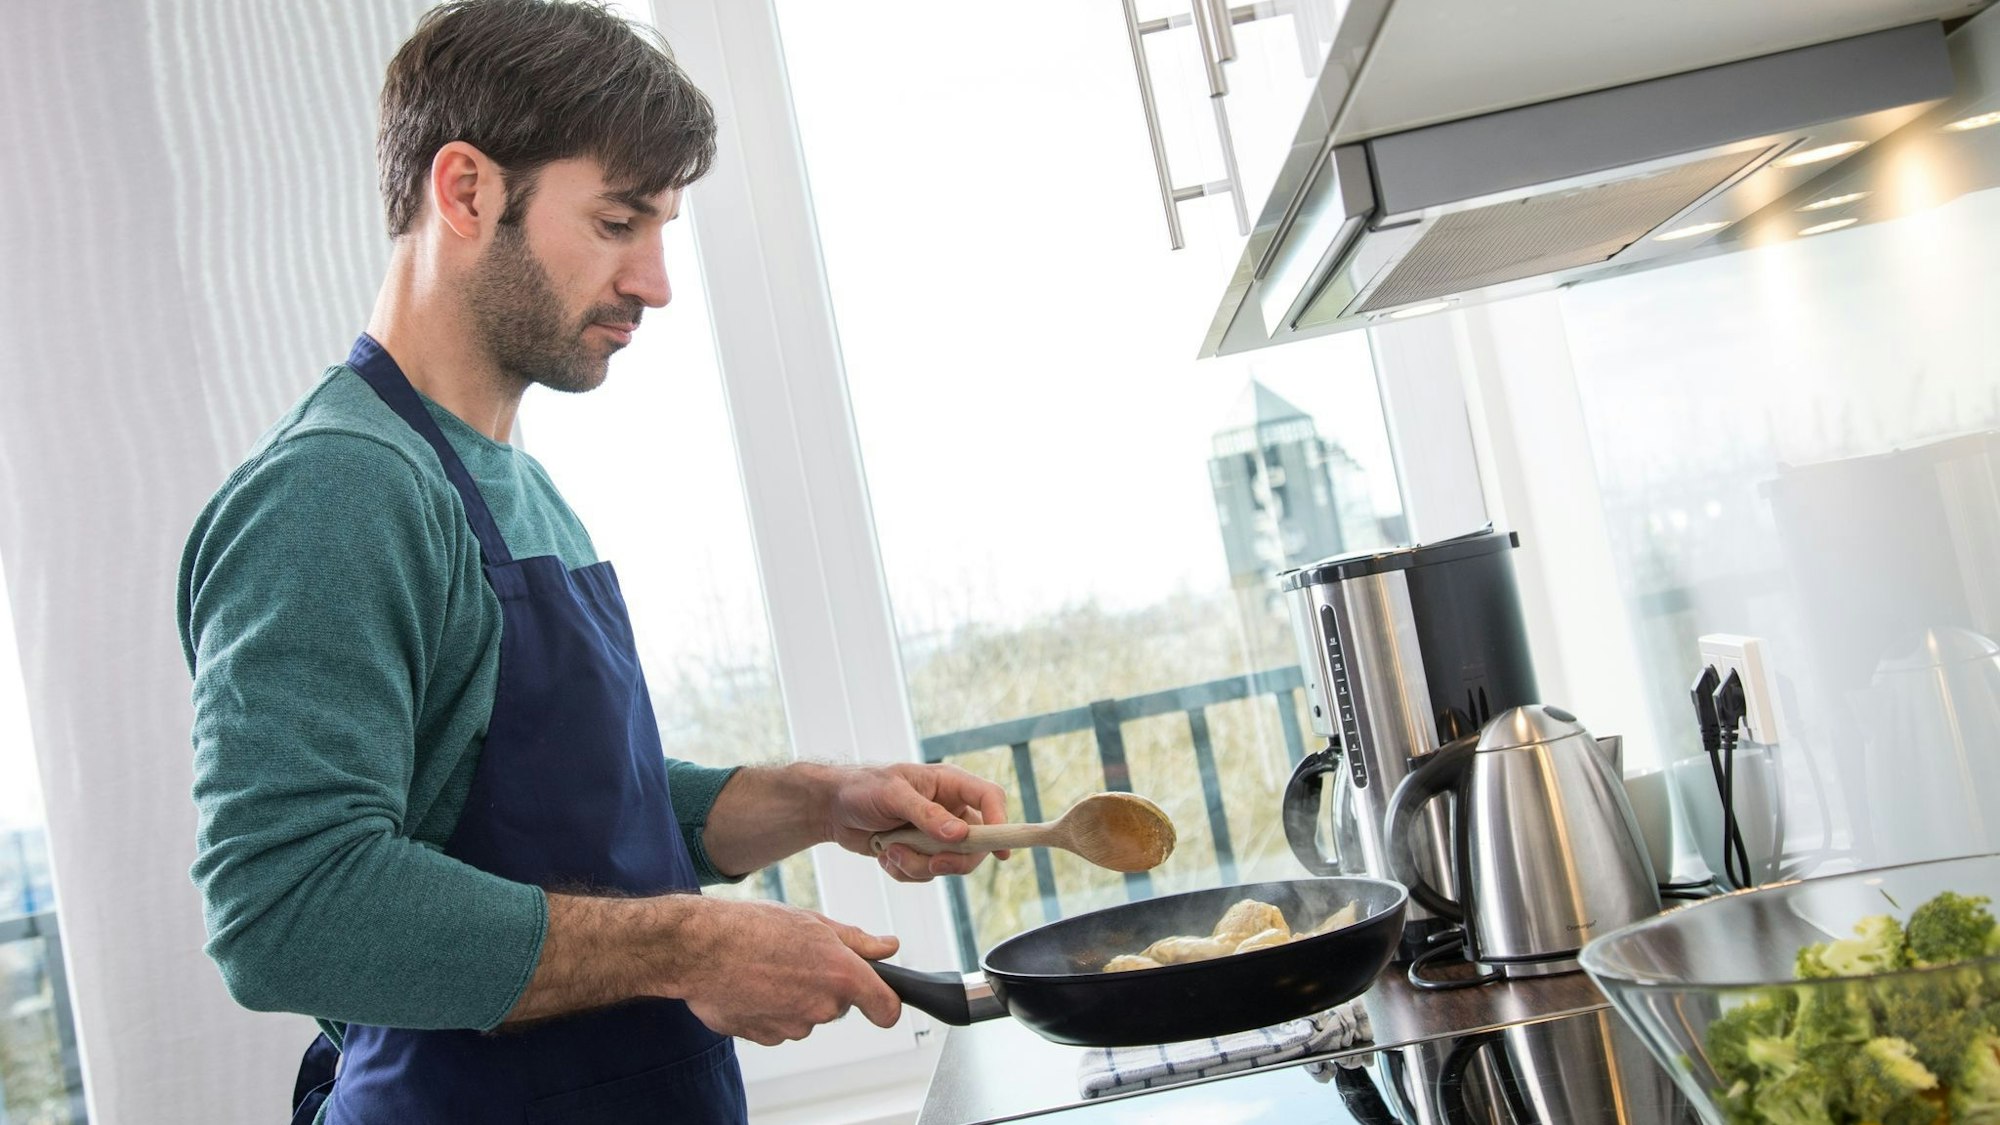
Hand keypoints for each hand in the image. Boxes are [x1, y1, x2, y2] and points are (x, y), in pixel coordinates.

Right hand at [675, 897, 901, 1045]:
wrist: (699, 949)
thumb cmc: (753, 928)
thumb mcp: (813, 921)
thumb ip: (857, 940)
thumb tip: (888, 947)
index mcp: (842, 975)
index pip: (886, 1008)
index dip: (886, 1005)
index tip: (880, 1000)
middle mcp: (822, 1006)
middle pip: (838, 1005)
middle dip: (824, 985)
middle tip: (796, 958)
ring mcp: (793, 1026)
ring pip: (806, 1015)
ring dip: (794, 996)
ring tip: (767, 968)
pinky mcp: (766, 1037)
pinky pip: (779, 1025)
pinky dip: (769, 1009)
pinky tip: (751, 984)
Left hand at [823, 762, 1010, 881]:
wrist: (832, 810)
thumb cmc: (862, 789)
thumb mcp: (893, 795)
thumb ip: (926, 815)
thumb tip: (960, 835)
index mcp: (949, 784)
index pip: (990, 798)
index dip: (1001, 823)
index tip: (1000, 850)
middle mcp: (949, 809)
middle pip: (978, 843)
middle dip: (953, 860)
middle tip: (932, 864)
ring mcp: (936, 835)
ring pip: (950, 865)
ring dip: (918, 865)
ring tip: (890, 850)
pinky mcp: (920, 854)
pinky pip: (926, 875)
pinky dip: (904, 871)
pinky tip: (885, 855)